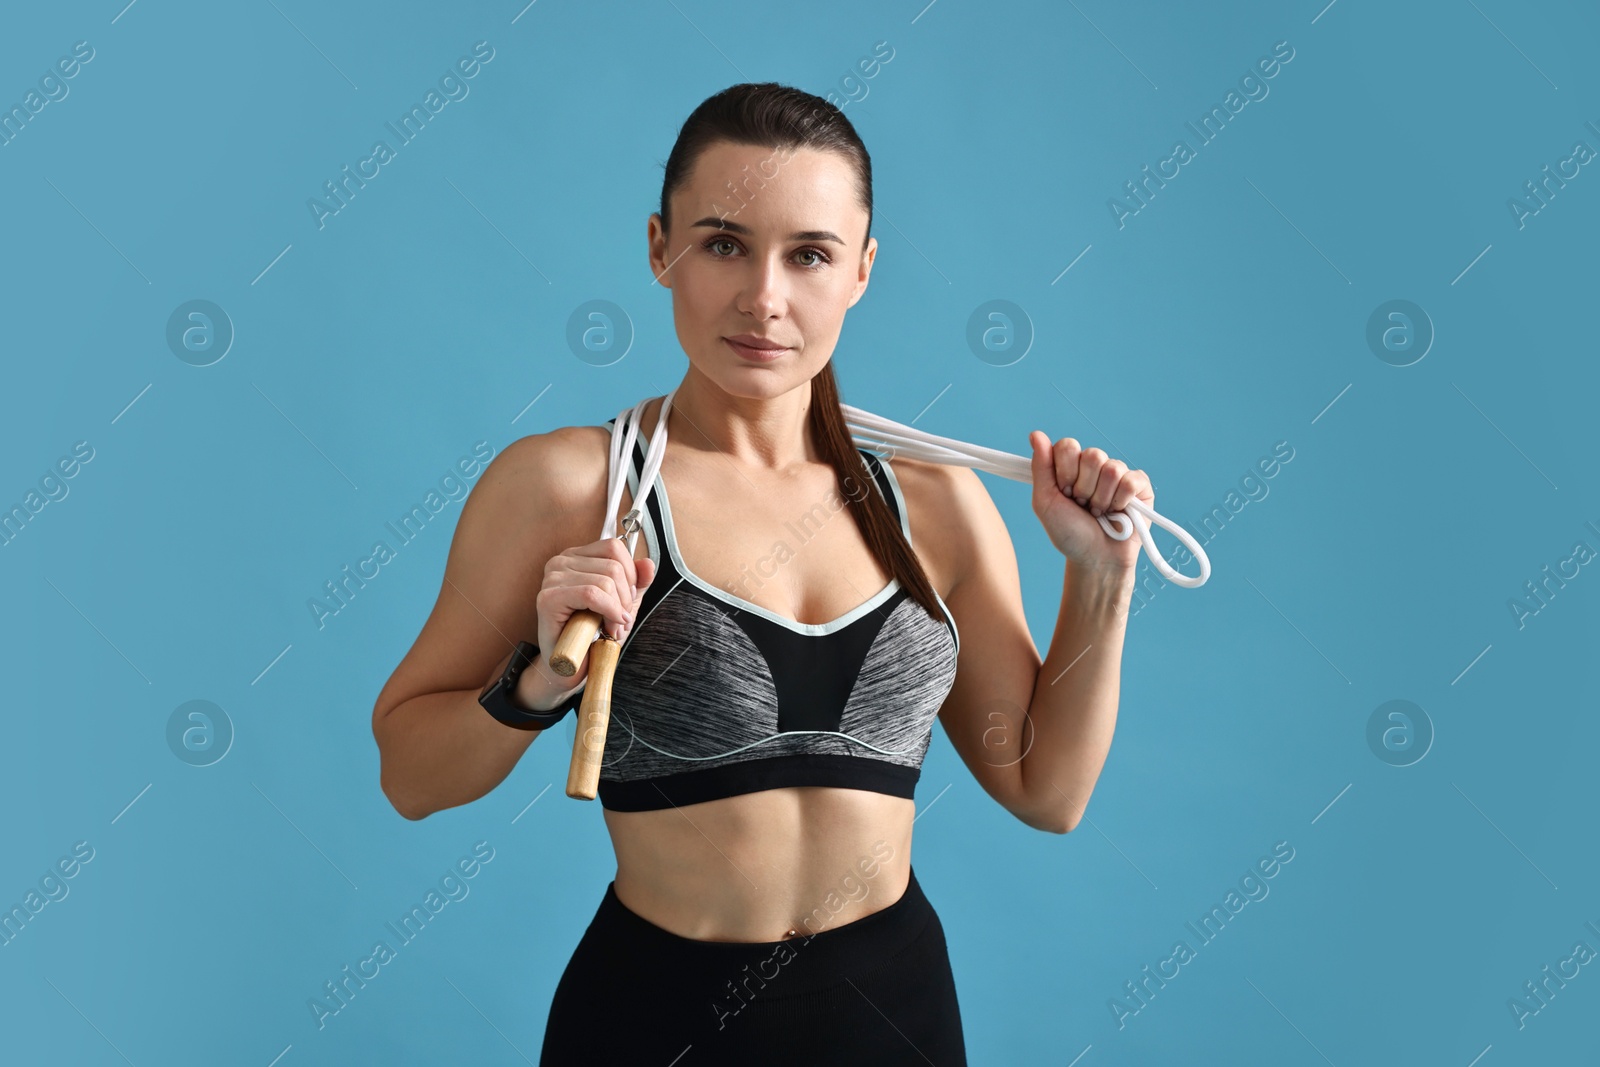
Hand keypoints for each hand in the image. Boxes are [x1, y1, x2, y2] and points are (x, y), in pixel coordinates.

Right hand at [534, 537, 656, 683]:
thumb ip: (637, 582)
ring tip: (613, 628)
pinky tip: (609, 627)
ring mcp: (552, 579)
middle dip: (625, 598)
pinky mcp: (548, 598)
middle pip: (612, 566)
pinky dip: (608, 611)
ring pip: (604, 581)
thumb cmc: (592, 634)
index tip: (627, 601)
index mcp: (577, 557)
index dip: (630, 575)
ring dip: (617, 610)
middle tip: (621, 620)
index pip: (613, 547)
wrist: (570, 666)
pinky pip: (591, 594)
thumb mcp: (622, 604)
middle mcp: (560, 562)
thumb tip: (648, 563)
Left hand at [1028, 431, 1152, 571]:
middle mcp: (1095, 465)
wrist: (1094, 558)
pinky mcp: (1140, 485)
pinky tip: (1118, 512)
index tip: (1064, 493)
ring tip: (1099, 512)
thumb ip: (1040, 467)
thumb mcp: (1045, 501)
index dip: (1065, 472)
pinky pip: (1132, 480)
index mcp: (1071, 465)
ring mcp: (1119, 474)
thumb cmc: (1069, 532)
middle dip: (1084, 488)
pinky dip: (1122, 501)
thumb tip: (1036, 434)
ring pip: (1112, 469)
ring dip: (1102, 499)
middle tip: (1083, 505)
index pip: (1068, 446)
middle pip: (1093, 455)